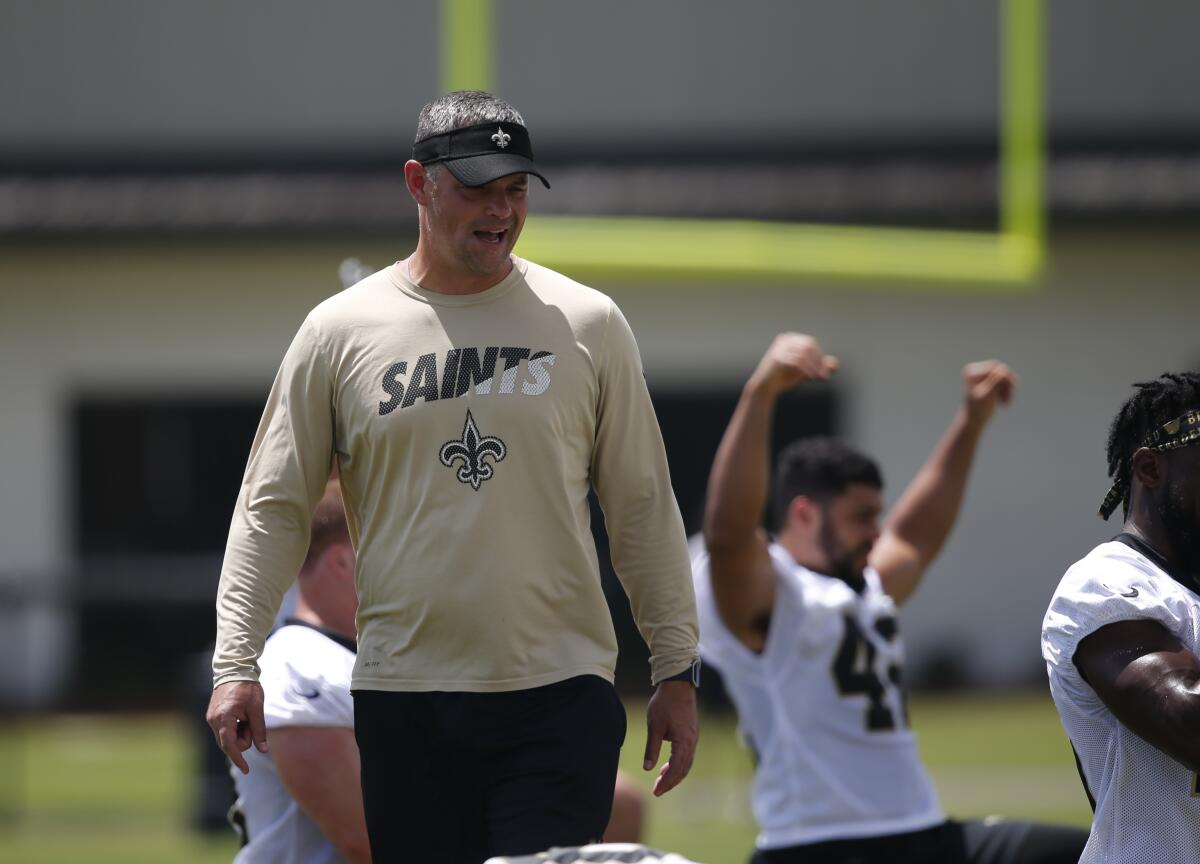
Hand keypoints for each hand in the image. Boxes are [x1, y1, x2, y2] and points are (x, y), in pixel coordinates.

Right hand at [206, 680, 267, 773]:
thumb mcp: (257, 709)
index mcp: (224, 718)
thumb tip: (263, 749)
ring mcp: (211, 719)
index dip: (238, 758)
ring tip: (246, 717)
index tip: (246, 770)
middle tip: (252, 723)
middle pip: (229, 743)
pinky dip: (235, 729)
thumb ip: (259, 730)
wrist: (235, 671)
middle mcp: (213, 721)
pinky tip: (241, 717)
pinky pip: (225, 731)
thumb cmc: (247, 688)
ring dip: (240, 733)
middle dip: (243, 739)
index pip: (229, 745)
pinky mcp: (213, 716)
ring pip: (227, 738)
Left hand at [643, 680, 698, 796]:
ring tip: (661, 781)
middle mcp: (692, 742)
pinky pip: (686, 755)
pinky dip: (677, 764)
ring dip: (674, 774)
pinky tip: (666, 766)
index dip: (666, 782)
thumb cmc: (665, 703)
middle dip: (671, 782)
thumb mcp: (654, 726)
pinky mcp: (691, 734)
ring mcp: (693, 738)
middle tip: (657, 790)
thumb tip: (647, 768)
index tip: (656, 791)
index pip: (676, 768)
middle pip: (683, 769)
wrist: (678, 685)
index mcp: (684, 741)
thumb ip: (651, 748)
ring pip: (686, 763)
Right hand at [747, 333, 837, 397]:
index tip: (823, 371)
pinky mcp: (777, 358)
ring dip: (814, 366)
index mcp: (789, 339)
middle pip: (808, 345)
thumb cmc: (784, 378)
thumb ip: (819, 367)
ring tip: (817, 377)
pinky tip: (810, 377)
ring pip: (804, 353)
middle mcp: (783, 340)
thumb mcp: (805, 371)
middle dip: (818, 360)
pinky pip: (797, 361)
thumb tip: (835, 364)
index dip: (819, 356)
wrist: (764, 388)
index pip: (810, 343)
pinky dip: (806, 369)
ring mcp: (779, 348)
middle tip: (823, 376)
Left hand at [962, 360, 1016, 425]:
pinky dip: (1006, 389)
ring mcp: (980, 373)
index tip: (1006, 398)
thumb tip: (1003, 369)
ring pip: (1004, 374)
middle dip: (1007, 384)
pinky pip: (1004, 378)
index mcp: (972, 372)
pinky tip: (1003, 400)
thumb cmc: (979, 410)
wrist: (973, 420)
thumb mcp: (988, 397)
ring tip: (1006, 402)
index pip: (997, 369)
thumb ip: (995, 383)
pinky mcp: (987, 378)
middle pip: (1001, 370)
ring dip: (1008, 388)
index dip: (1006, 381)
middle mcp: (975, 369)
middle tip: (1008, 400)